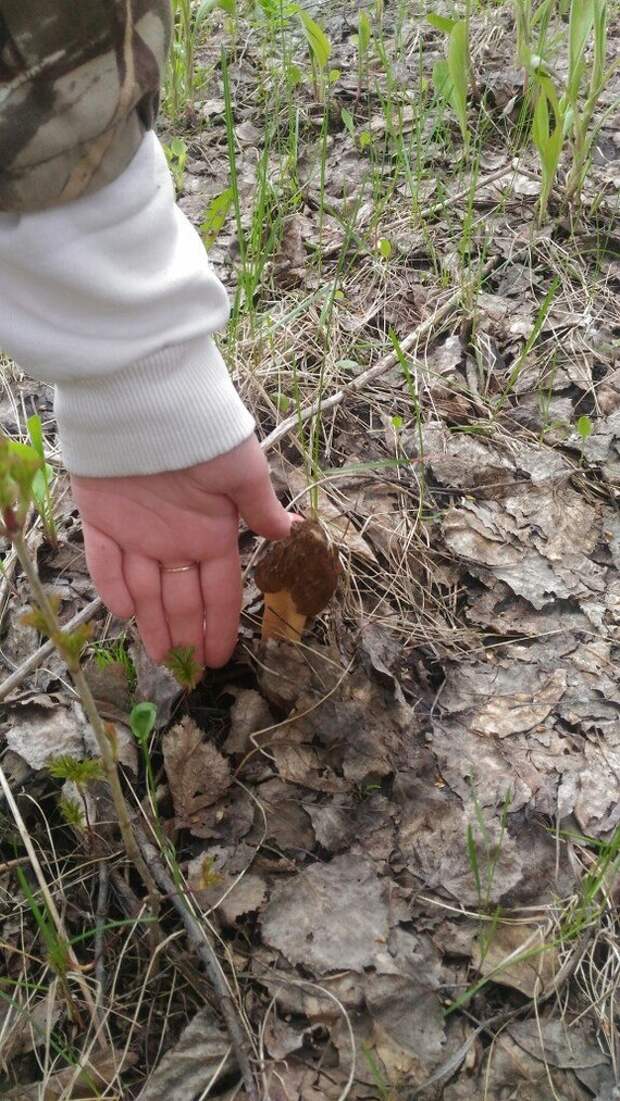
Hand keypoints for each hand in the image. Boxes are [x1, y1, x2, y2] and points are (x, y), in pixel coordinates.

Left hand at [71, 436, 291, 667]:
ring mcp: (137, 530)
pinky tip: (124, 613)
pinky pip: (104, 560)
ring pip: (145, 589)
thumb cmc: (204, 432)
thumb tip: (291, 533)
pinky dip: (112, 586)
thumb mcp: (243, 472)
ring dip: (152, 623)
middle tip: (188, 672)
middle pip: (181, 598)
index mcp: (212, 531)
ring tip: (159, 657)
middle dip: (186, 635)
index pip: (219, 590)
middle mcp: (176, 538)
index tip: (222, 658)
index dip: (222, 624)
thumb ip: (260, 508)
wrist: (149, 395)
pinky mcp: (100, 516)